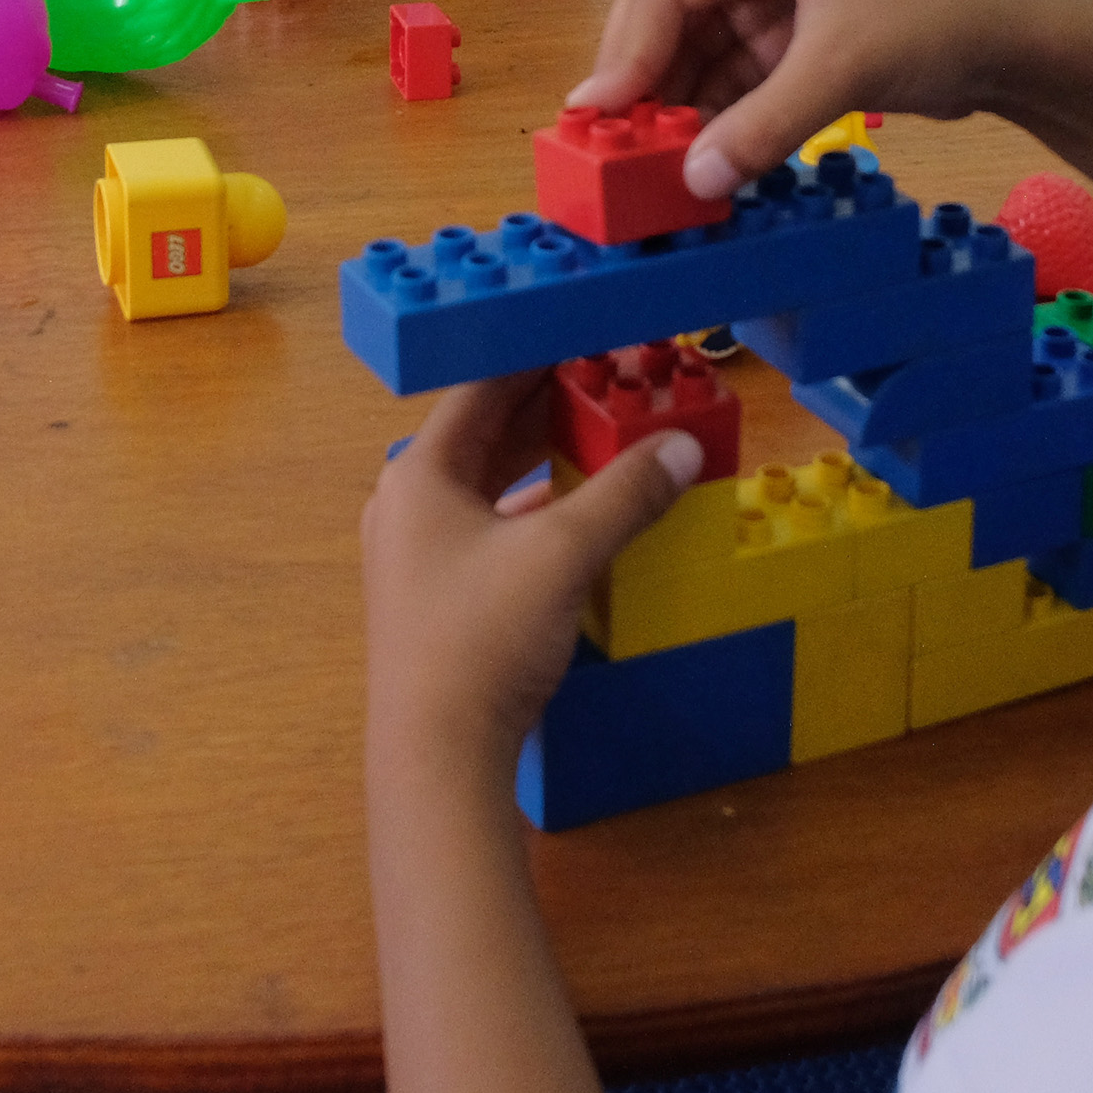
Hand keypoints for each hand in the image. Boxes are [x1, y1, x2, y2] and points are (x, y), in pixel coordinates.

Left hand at [366, 375, 706, 779]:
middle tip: (614, 377)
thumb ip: (626, 493)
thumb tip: (683, 446)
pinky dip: (541, 509)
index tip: (593, 333)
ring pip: (493, 483)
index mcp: (420, 474)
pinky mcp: (441, 597)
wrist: (438, 758)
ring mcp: (420, 554)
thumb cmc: (481, 641)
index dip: (540, 356)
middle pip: (488, 432)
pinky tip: (587, 512)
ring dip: (549, 459)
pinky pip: (496, 527)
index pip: (483, 387)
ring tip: (610, 434)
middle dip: (552, 406)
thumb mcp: (562, 554)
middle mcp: (409, 504)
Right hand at [572, 0, 1036, 197]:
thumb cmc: (936, 24)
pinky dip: (718, 124)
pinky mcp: (796, 45)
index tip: (595, 118)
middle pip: (671, 22)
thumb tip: (693, 182)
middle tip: (613, 154)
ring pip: (699, 59)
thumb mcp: (844, 69)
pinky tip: (702, 167)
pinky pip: (735, 85)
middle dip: (644, 86)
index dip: (624, 52)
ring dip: (678, 113)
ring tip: (651, 172)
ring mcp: (775, 3)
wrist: (1020, 42)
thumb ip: (765, 125)